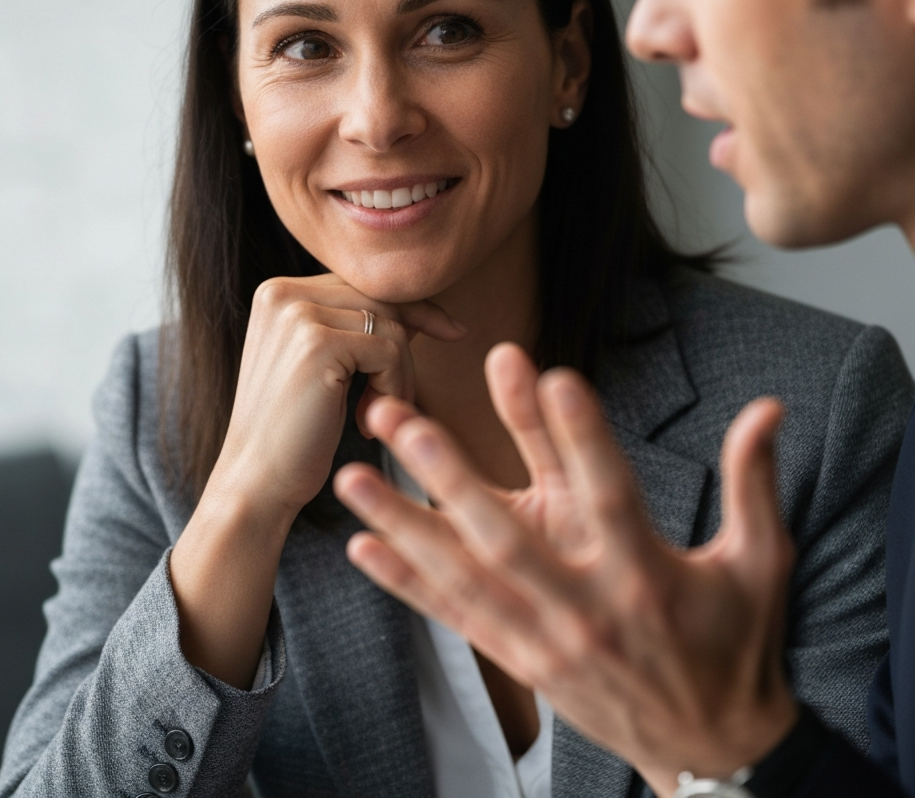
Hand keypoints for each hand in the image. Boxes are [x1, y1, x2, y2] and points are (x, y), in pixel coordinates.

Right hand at [170, 272, 462, 686]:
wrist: (256, 483)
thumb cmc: (295, 432)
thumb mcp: (322, 365)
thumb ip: (356, 328)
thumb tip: (422, 309)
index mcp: (278, 292)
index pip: (364, 284)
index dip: (412, 308)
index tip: (452, 329)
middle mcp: (283, 293)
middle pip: (382, 299)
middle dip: (410, 345)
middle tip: (400, 397)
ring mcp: (297, 316)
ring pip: (391, 326)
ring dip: (399, 375)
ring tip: (373, 413)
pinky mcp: (317, 344)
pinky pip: (391, 351)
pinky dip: (395, 388)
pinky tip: (365, 419)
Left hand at [334, 343, 797, 797]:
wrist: (713, 749)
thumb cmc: (735, 642)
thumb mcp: (760, 562)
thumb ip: (754, 482)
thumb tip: (770, 408)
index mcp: (648, 575)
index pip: (611, 494)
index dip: (582, 436)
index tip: (551, 373)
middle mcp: (587, 610)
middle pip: (509, 538)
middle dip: (452, 478)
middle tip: (403, 421)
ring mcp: (546, 640)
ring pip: (464, 578)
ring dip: (405, 525)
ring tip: (352, 479)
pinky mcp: (523, 660)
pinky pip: (457, 619)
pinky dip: (407, 585)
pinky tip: (362, 548)